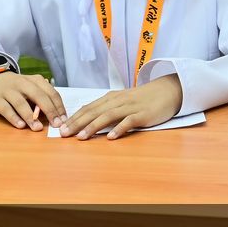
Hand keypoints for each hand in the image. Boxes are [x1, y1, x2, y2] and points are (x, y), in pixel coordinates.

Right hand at [0, 72, 67, 130]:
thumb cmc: (18, 87)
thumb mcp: (32, 86)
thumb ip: (43, 96)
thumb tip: (58, 113)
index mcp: (35, 80)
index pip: (50, 92)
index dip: (58, 106)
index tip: (64, 119)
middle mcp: (23, 84)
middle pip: (38, 96)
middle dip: (49, 110)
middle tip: (56, 124)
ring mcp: (8, 91)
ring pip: (21, 103)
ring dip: (31, 117)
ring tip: (38, 128)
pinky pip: (6, 109)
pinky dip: (14, 118)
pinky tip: (21, 126)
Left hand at [59, 74, 183, 139]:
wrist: (167, 91)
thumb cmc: (142, 99)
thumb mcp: (122, 101)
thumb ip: (107, 109)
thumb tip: (87, 120)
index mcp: (111, 98)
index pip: (88, 107)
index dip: (74, 117)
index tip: (60, 128)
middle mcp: (118, 101)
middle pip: (94, 111)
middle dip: (77, 123)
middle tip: (64, 134)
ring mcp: (130, 107)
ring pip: (108, 116)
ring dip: (93, 126)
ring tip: (81, 137)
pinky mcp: (143, 114)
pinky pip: (129, 121)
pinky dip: (119, 129)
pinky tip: (111, 137)